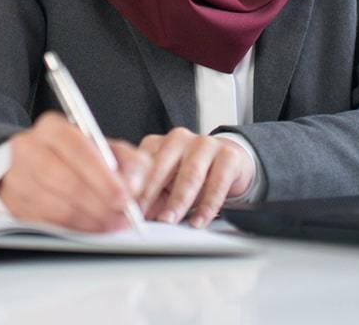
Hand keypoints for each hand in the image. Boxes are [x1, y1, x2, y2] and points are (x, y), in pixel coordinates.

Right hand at [0, 112, 147, 232]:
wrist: (35, 166)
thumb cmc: (77, 159)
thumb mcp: (107, 150)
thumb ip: (130, 162)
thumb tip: (133, 186)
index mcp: (53, 128)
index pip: (78, 149)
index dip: (103, 176)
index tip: (124, 196)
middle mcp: (28, 149)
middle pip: (65, 180)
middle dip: (99, 204)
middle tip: (122, 217)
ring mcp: (16, 178)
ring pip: (55, 207)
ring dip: (89, 221)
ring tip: (111, 225)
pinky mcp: (13, 205)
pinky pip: (46, 224)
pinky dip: (74, 231)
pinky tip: (92, 229)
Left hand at [136, 128, 253, 228]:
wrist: (231, 160)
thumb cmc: (193, 173)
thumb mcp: (169, 184)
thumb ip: (153, 197)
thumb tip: (138, 216)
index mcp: (159, 143)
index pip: (142, 164)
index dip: (134, 188)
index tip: (128, 208)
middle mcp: (180, 139)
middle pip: (163, 167)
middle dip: (152, 194)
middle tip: (144, 216)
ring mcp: (205, 144)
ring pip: (190, 174)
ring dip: (178, 201)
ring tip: (170, 220)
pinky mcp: (228, 155)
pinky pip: (217, 182)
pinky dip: (207, 205)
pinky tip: (200, 219)